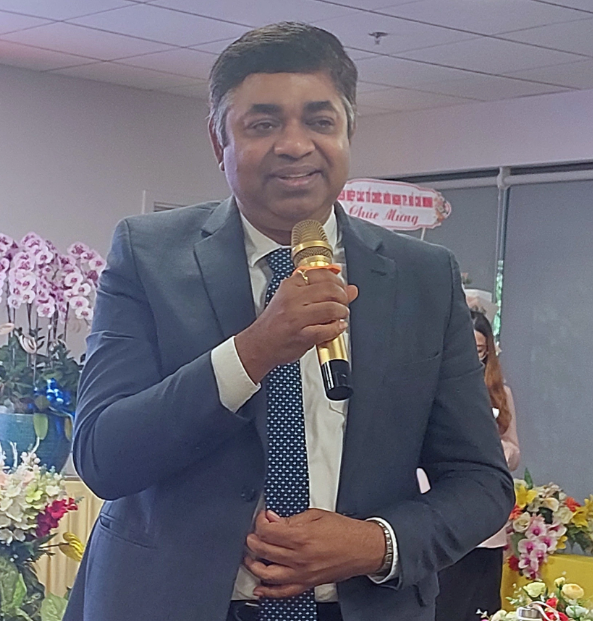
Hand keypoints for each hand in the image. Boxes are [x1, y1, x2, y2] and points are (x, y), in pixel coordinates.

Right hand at [235, 269, 357, 382]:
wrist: (259, 345)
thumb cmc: (276, 323)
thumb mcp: (295, 300)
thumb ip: (323, 292)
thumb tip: (350, 289)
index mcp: (290, 286)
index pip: (321, 274)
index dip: (337, 281)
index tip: (341, 287)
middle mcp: (292, 299)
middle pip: (329, 289)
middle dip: (343, 296)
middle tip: (343, 303)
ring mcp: (296, 317)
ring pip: (331, 308)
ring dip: (342, 312)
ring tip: (340, 315)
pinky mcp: (301, 335)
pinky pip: (327, 329)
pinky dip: (337, 329)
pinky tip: (337, 327)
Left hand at [244, 508, 384, 598]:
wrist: (362, 548)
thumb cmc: (343, 531)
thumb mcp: (315, 515)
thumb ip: (291, 518)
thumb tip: (273, 518)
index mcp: (301, 536)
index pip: (267, 531)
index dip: (260, 522)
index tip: (263, 518)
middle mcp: (299, 557)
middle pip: (264, 550)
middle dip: (254, 540)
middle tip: (254, 534)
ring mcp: (302, 573)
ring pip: (267, 574)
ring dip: (254, 565)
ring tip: (250, 557)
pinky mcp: (307, 584)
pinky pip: (283, 592)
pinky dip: (268, 592)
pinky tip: (260, 588)